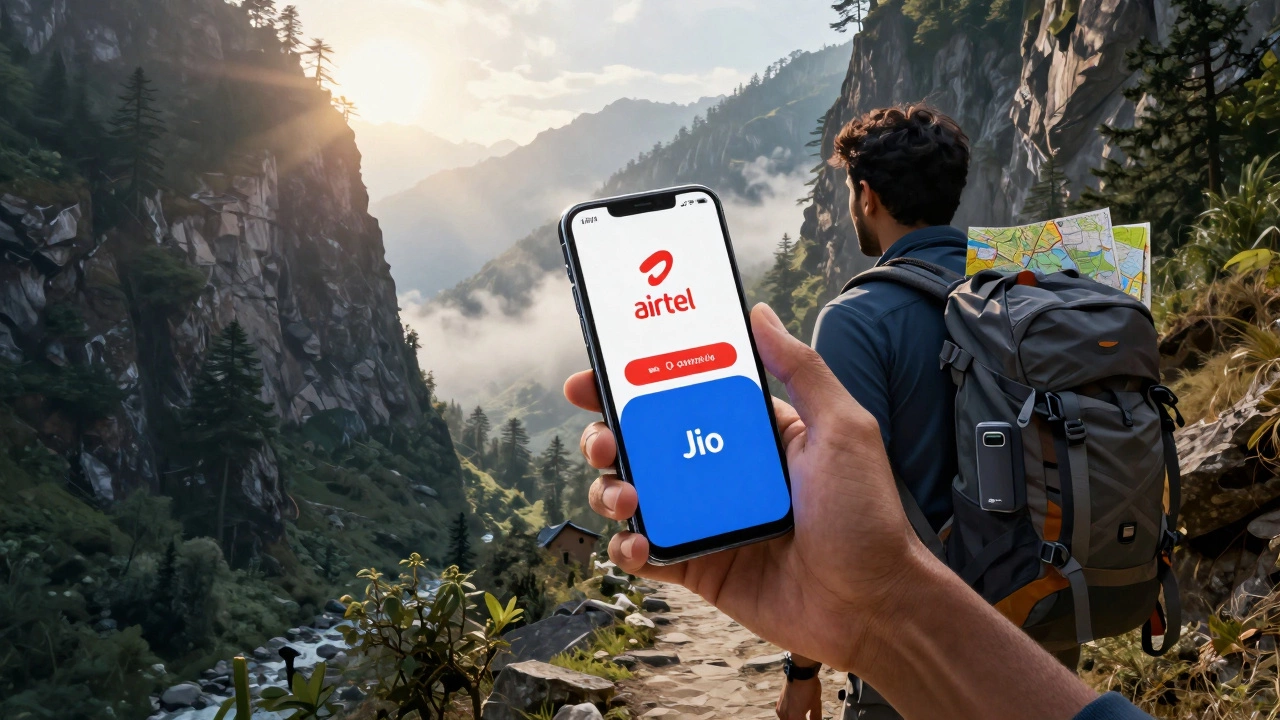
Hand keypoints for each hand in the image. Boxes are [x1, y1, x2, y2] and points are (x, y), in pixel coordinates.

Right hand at [563, 303, 922, 672]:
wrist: (872, 605)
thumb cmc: (867, 517)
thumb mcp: (842, 429)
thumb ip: (801, 369)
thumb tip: (761, 313)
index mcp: (748, 433)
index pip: (678, 396)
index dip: (630, 384)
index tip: (595, 376)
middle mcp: (719, 472)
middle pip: (641, 443)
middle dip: (605, 436)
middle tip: (603, 440)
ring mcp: (704, 520)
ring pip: (632, 494)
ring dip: (610, 489)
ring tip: (625, 497)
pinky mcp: (697, 565)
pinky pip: (644, 553)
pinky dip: (625, 548)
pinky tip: (636, 543)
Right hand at [776, 675, 823, 719]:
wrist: (800, 672)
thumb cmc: (809, 687)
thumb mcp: (816, 705)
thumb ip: (816, 717)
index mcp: (795, 718)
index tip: (812, 719)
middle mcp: (785, 716)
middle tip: (807, 717)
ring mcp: (780, 710)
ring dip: (795, 719)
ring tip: (803, 715)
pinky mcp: (778, 704)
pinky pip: (783, 716)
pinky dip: (790, 716)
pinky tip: (796, 711)